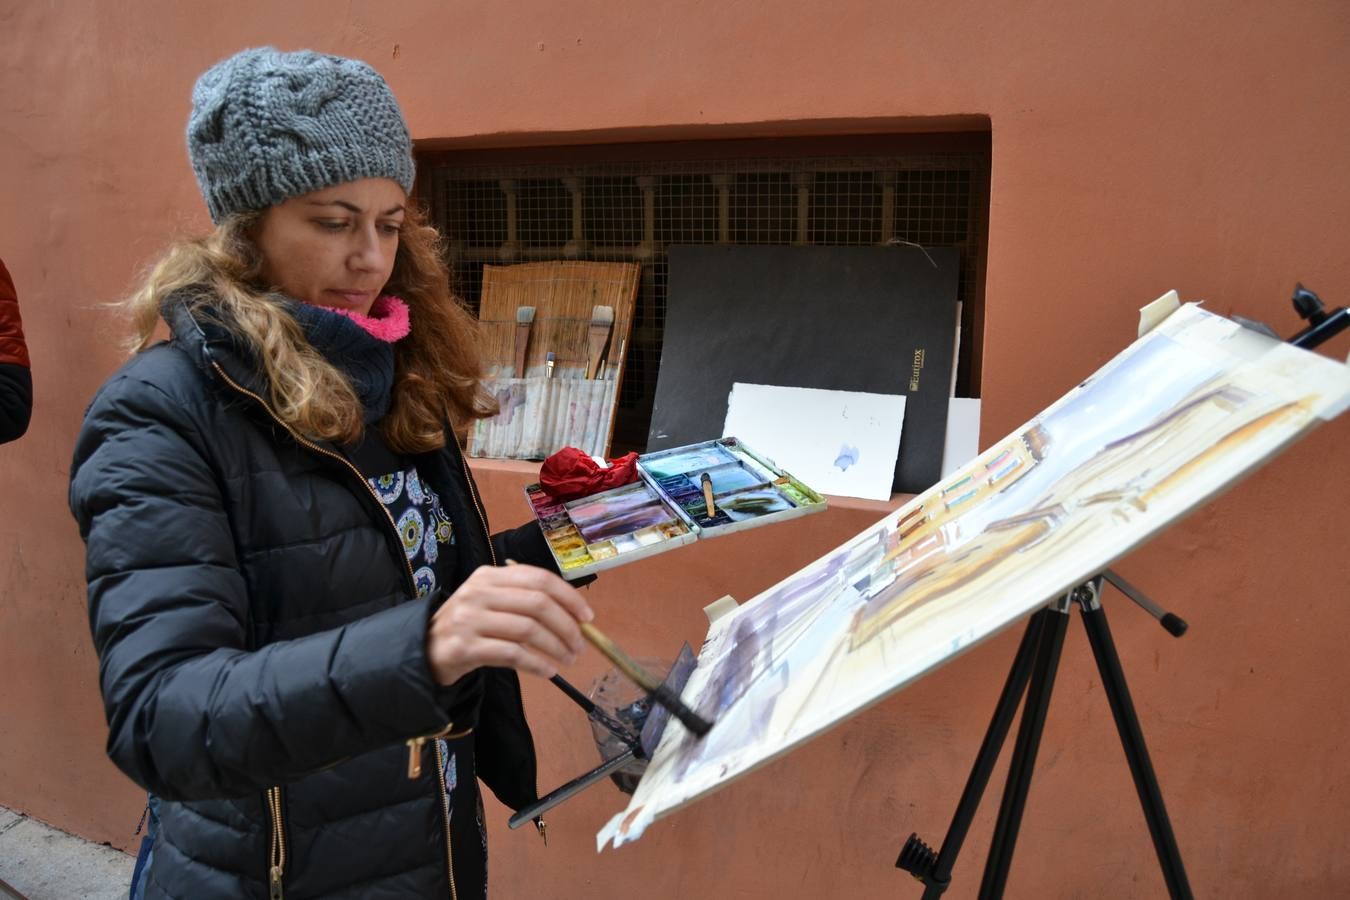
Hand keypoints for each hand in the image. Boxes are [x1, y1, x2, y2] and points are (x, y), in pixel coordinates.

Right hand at [426, 564, 593, 684]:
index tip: (587, 617)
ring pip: (528, 629)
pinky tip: (549, 671)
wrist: (424, 651)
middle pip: (537, 603)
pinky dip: (537, 664)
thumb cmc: (467, 627)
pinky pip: (512, 654)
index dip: (569, 597)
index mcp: (489, 576)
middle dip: (566, 626)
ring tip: (568, 659)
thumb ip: (524, 600)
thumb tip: (574, 615)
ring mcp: (469, 619)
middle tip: (580, 645)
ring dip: (556, 647)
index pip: (538, 578)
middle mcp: (478, 593)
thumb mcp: (490, 601)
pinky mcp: (464, 647)